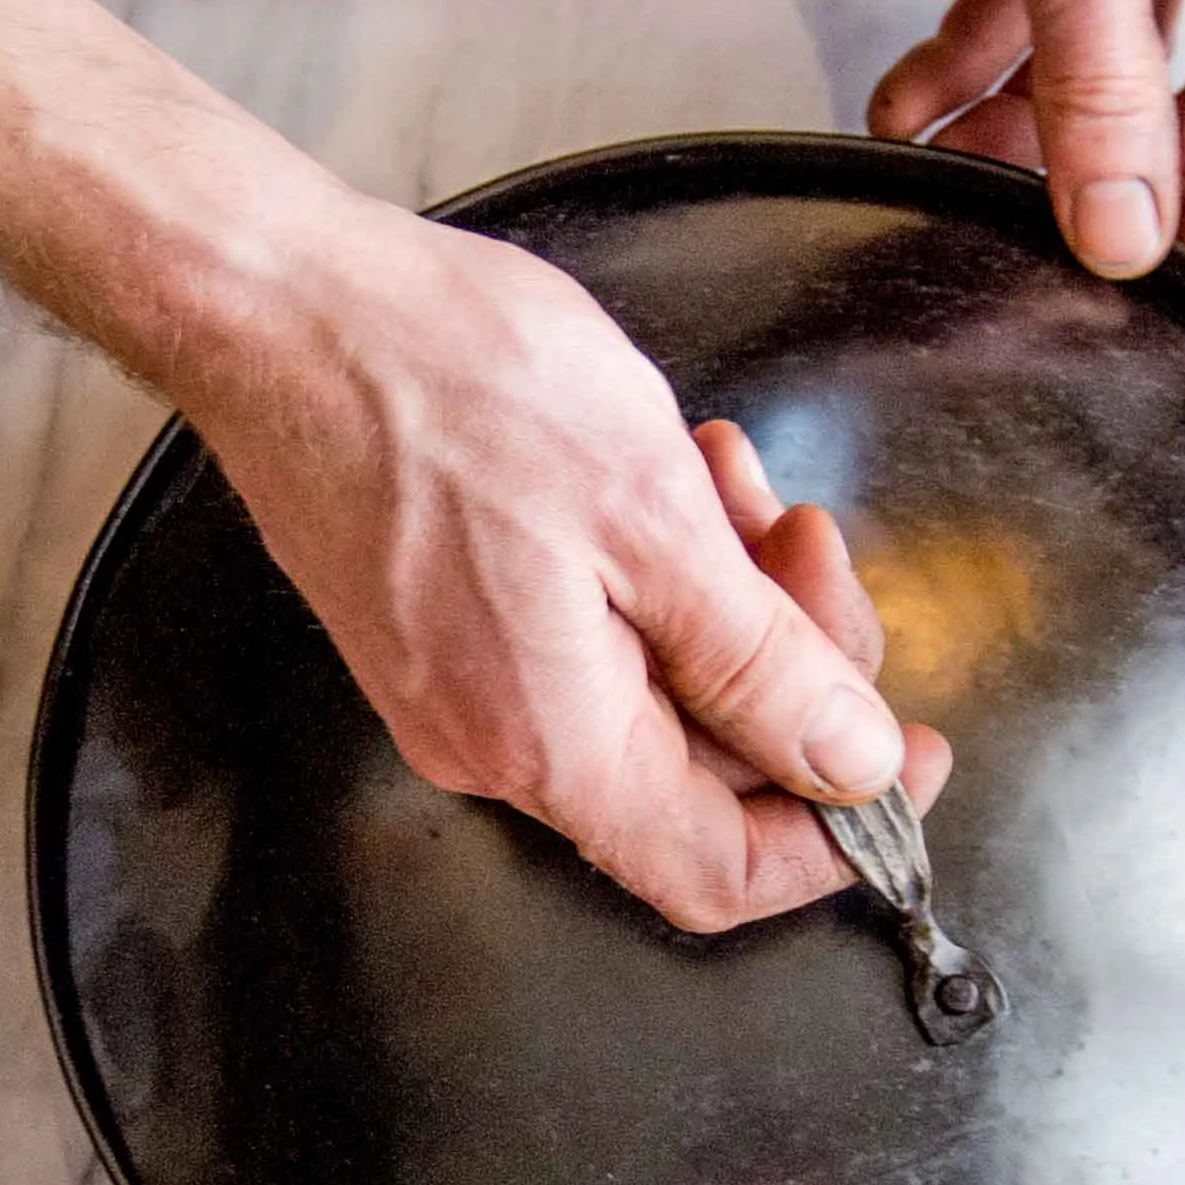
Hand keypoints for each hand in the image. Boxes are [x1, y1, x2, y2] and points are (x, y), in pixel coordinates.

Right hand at [182, 192, 948, 934]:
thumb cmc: (444, 384)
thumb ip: (764, 665)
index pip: (722, 873)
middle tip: (804, 546)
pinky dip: (650, 579)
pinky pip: (585, 648)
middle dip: (788, 667)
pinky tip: (662, 481)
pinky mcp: (438, 632)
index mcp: (555, 745)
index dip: (840, 831)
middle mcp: (496, 747)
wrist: (276, 311)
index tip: (907, 749)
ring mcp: (459, 693)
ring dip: (723, 601)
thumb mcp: (655, 518)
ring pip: (651, 698)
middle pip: (700, 779)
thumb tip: (850, 767)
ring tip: (725, 481)